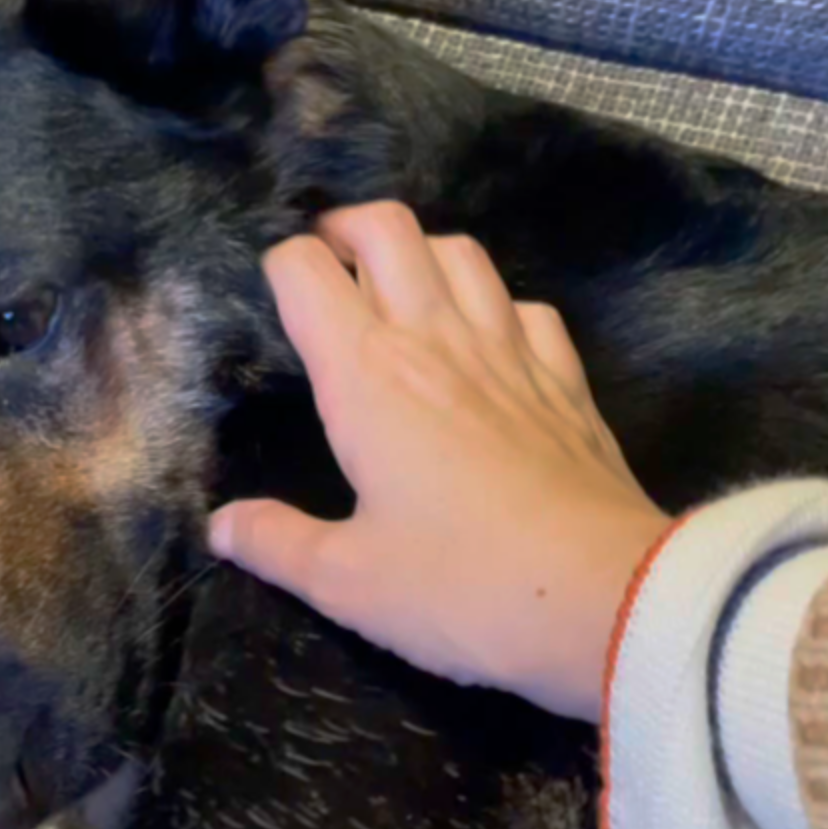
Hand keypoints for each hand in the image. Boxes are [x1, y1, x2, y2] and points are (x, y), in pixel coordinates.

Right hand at [210, 202, 670, 720]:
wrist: (605, 600)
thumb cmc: (461, 589)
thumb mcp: (349, 583)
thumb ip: (278, 545)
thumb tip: (222, 527)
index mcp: (366, 376)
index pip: (306, 272)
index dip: (280, 267)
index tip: (275, 296)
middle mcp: (435, 339)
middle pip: (388, 228)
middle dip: (347, 228)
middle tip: (331, 262)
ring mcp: (511, 350)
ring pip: (462, 253)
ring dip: (423, 253)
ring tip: (403, 287)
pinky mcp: (566, 378)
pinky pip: (529, 307)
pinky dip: (499, 306)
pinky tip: (491, 338)